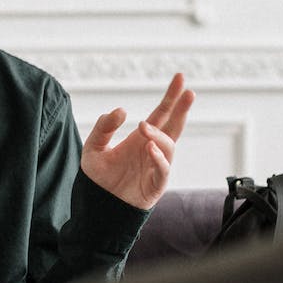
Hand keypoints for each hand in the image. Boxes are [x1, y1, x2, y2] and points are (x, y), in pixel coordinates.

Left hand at [80, 72, 194, 209]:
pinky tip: (149, 147)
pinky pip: (162, 170)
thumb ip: (104, 127)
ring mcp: (156, 166)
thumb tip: (122, 110)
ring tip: (142, 128)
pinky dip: (159, 158)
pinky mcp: (155, 184)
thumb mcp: (93, 146)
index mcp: (141, 138)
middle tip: (189, 93)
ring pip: (169, 146)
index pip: (161, 113)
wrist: (97, 204)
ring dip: (159, 135)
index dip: (171, 96)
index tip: (180, 77)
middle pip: (174, 125)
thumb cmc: (98, 176)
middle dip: (182, 109)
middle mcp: (153, 148)